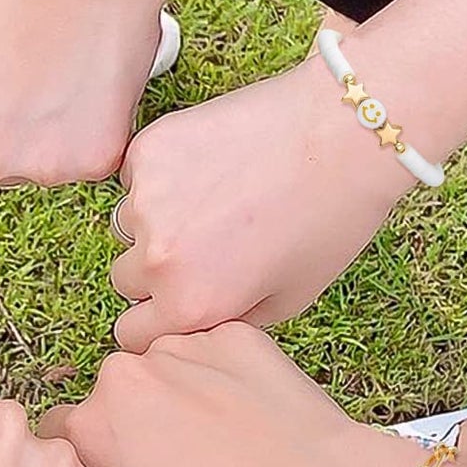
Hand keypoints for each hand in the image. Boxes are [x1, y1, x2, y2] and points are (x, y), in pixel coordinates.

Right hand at [42, 323, 418, 466]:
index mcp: (88, 431)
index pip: (64, 433)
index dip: (100, 460)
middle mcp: (121, 377)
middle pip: (115, 395)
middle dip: (139, 421)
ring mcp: (179, 348)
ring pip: (166, 367)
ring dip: (183, 394)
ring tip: (230, 444)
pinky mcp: (231, 332)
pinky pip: (216, 351)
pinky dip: (229, 377)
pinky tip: (257, 419)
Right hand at [112, 56, 412, 348]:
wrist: (340, 133)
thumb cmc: (329, 218)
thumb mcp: (291, 297)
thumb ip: (229, 318)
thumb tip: (195, 316)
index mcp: (190, 304)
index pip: (132, 333)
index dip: (154, 320)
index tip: (172, 301)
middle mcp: (157, 258)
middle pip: (125, 278)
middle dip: (156, 269)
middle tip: (205, 242)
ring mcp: (146, 201)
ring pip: (128, 224)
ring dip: (155, 220)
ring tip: (213, 198)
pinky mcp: (146, 150)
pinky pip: (135, 176)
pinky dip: (161, 174)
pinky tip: (210, 163)